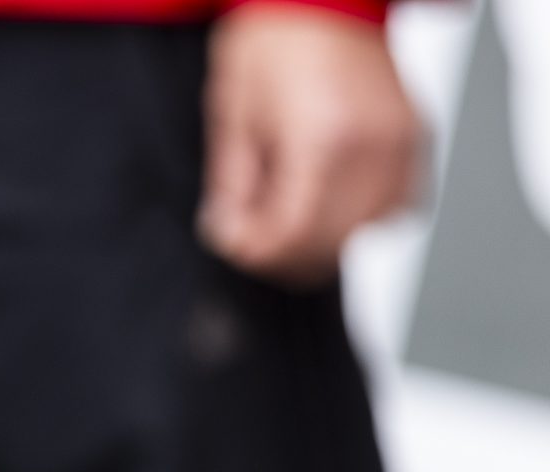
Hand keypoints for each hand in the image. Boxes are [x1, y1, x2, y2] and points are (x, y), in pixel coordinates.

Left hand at [199, 3, 420, 285]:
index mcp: (322, 140)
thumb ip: (232, 185)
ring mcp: (403, 143)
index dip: (256, 251)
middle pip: (332, 243)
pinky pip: (399, 205)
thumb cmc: (276, 42)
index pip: (294, 234)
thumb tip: (231, 232)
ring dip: (324, 239)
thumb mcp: (234, 116)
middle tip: (252, 235)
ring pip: (368, 232)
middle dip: (284, 252)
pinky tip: (330, 201)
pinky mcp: (418, 137)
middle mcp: (372, 146)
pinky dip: (363, 216)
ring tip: (287, 216)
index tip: (232, 240)